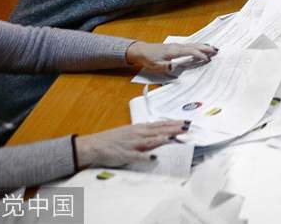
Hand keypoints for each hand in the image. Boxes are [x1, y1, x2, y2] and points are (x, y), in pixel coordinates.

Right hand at [74, 120, 188, 167]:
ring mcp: (132, 143)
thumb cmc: (112, 140)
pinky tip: (154, 157)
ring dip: (163, 138)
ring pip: (150, 140)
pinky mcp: (125, 154)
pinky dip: (145, 156)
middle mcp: (137, 133)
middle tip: (187, 127)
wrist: (93, 145)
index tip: (186, 122)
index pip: (160, 124)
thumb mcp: (130, 132)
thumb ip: (144, 133)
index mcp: (139, 128)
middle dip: (174, 128)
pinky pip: (137, 155)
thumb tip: (159, 133)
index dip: (173, 123)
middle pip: (159, 130)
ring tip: (175, 137)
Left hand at [125, 41, 216, 73]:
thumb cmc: (149, 59)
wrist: (141, 51)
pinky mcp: (176, 46)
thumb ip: (166, 66)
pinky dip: (197, 46)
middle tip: (216, 51)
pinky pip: (190, 45)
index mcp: (174, 51)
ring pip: (193, 44)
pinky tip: (201, 47)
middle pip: (194, 46)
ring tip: (213, 48)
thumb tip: (175, 67)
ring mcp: (177, 45)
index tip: (207, 60)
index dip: (199, 55)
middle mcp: (177, 46)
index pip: (190, 52)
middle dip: (205, 48)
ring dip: (203, 46)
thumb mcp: (155, 66)